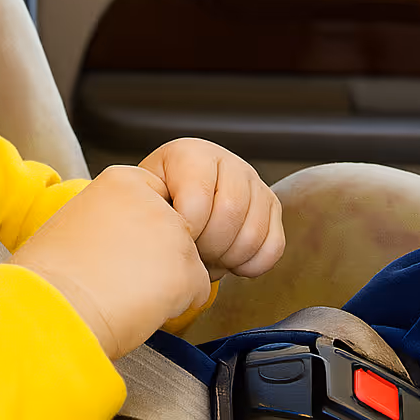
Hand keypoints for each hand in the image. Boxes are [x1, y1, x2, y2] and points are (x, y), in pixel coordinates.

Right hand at [9, 165, 211, 358]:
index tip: (114, 250)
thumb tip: (126, 241)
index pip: (157, 205)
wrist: (48, 309)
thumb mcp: (78, 224)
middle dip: (158, 259)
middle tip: (118, 275)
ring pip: (189, 262)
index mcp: (121, 180)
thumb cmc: (50, 278)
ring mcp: (173, 233)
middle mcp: (152, 199)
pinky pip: (196, 291)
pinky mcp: (185, 269)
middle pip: (177, 232)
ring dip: (166, 283)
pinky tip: (138, 307)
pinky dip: (175, 306)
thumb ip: (113, 220)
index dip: (140, 236)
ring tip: (123, 291)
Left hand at [139, 138, 284, 281]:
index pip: (197, 199)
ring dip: (228, 258)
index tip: (174, 239)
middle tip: (192, 255)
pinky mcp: (272, 206)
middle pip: (230, 212)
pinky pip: (273, 246)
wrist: (172, 200)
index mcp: (191, 154)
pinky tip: (230, 262)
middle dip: (208, 246)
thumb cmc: (156, 203)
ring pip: (253, 232)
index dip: (186, 230)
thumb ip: (152, 210)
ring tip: (207, 258)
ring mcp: (254, 183)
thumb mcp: (145, 197)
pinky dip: (252, 264)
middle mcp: (228, 162)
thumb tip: (169, 238)